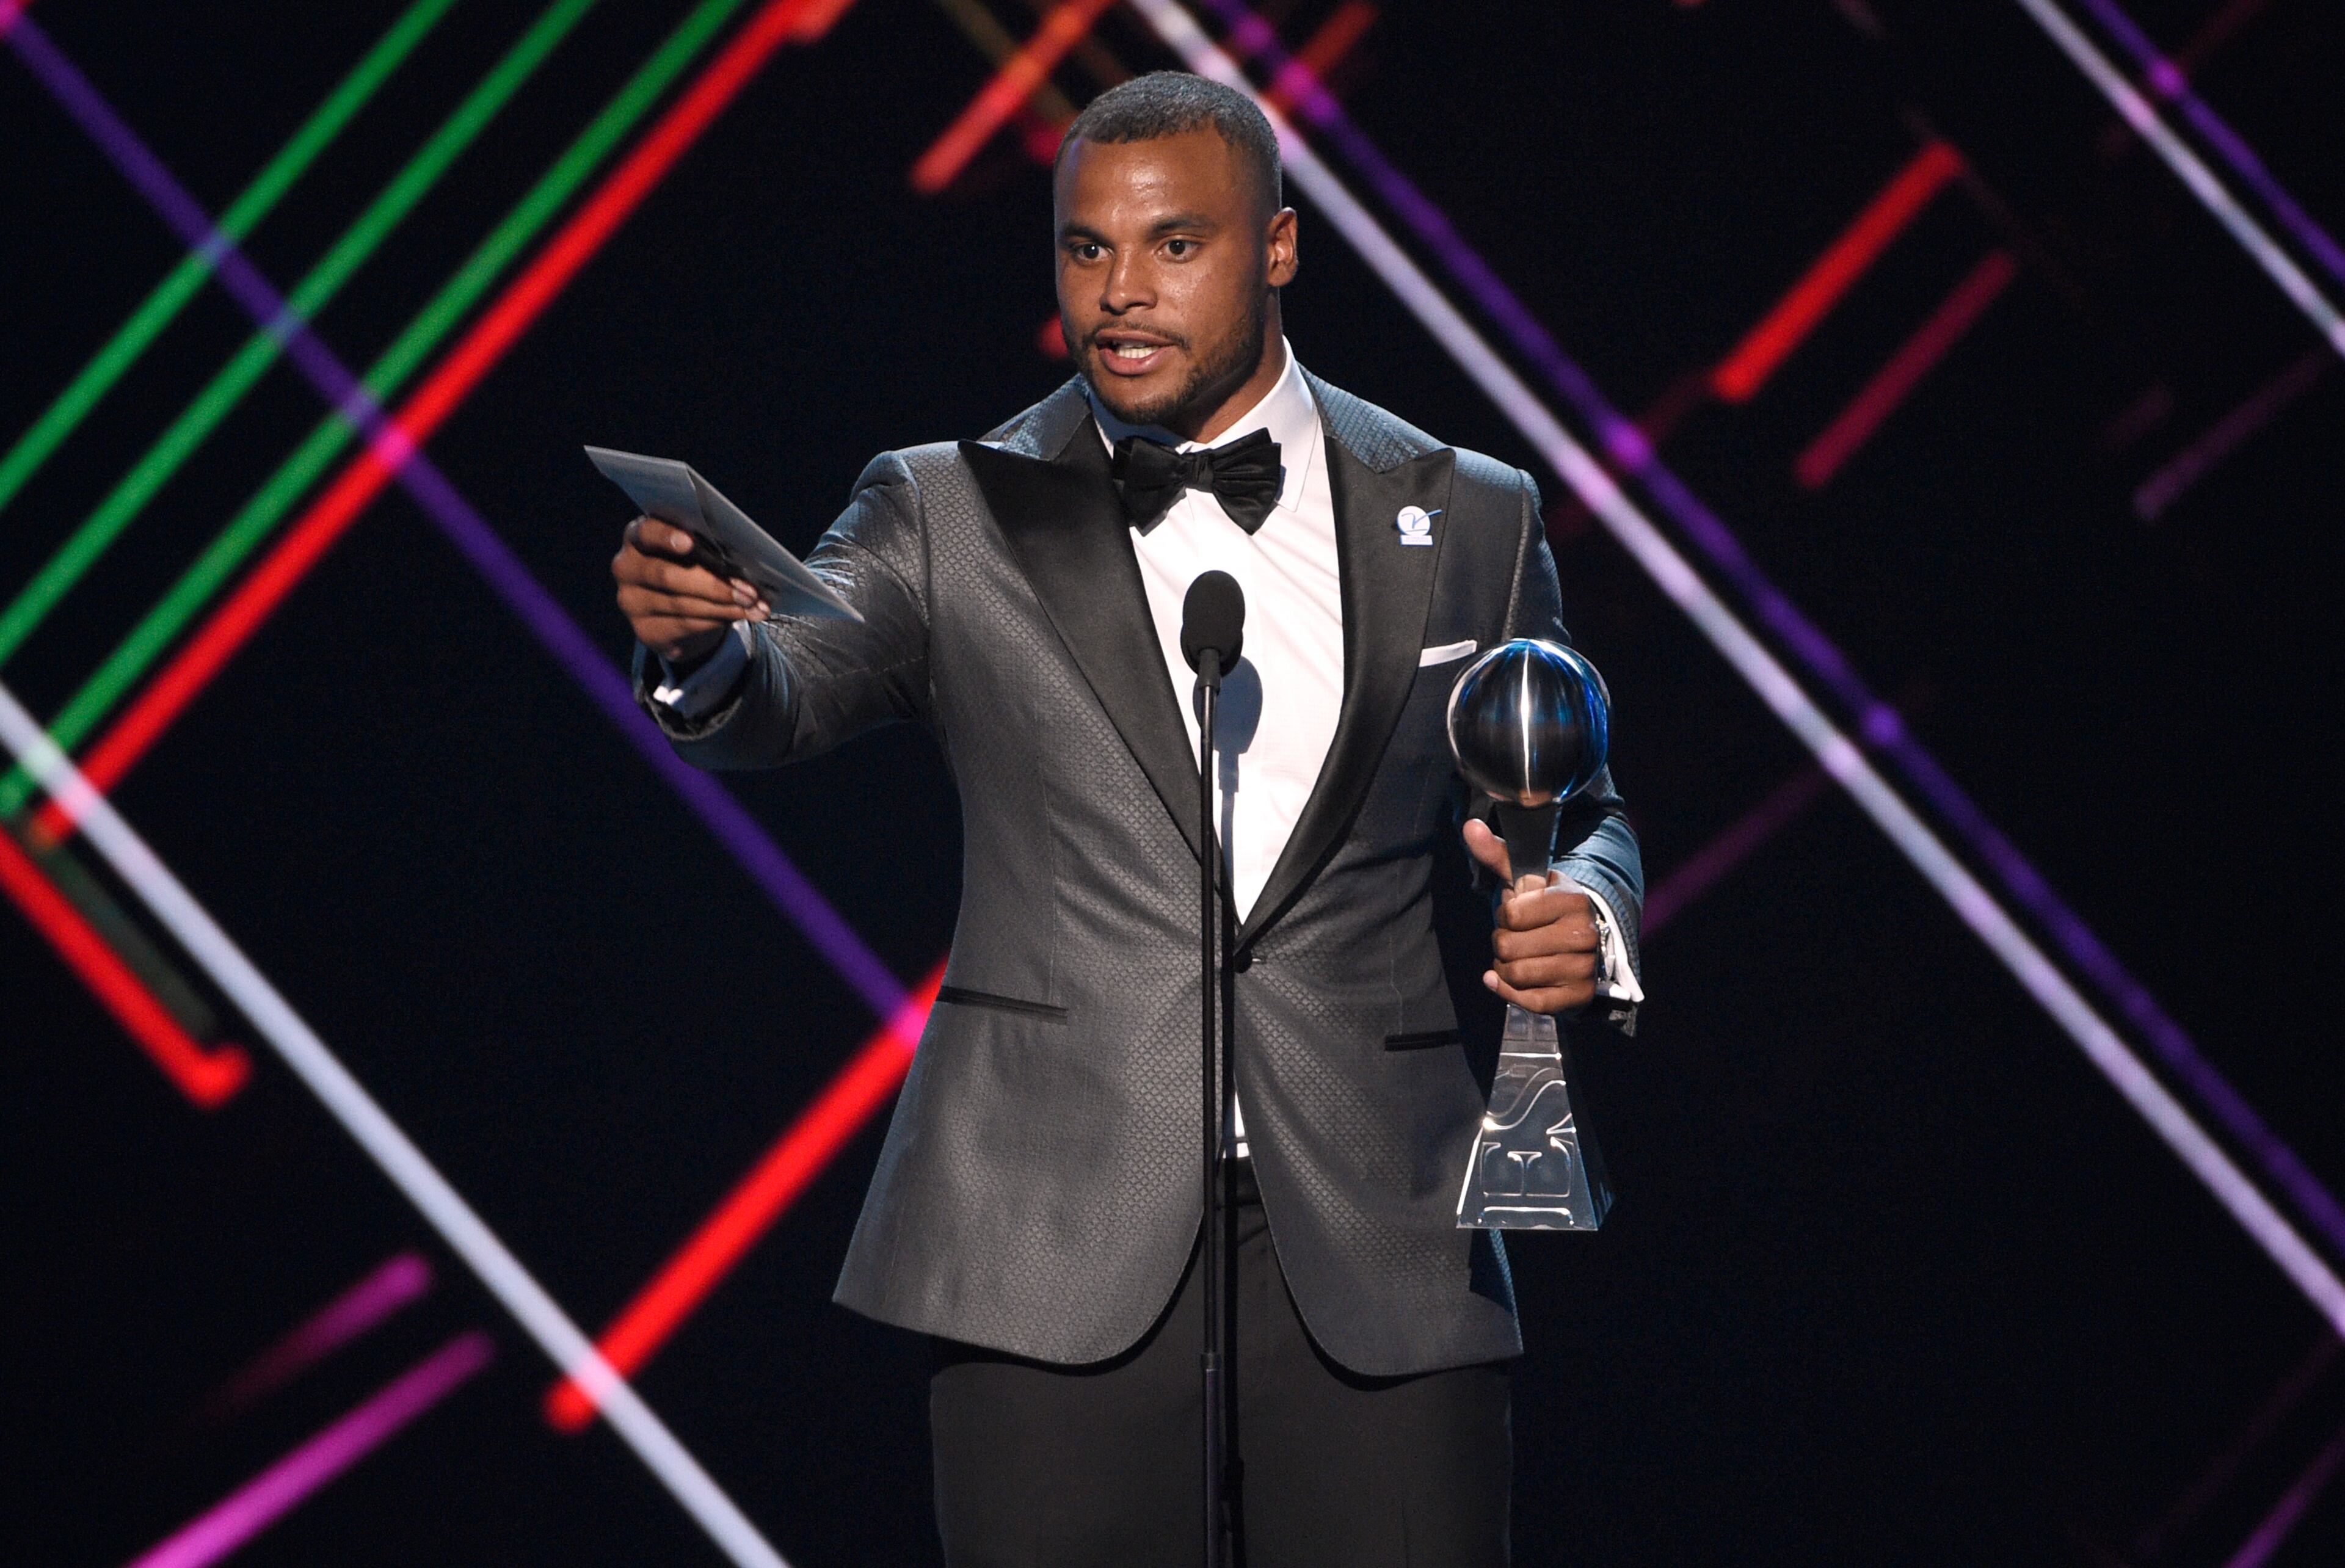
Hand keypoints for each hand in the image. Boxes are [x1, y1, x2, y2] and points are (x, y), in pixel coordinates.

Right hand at [612, 517, 767, 663]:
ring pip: (682, 604)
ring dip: (723, 606)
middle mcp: (626, 567)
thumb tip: (744, 561)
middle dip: (713, 584)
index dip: (666, 536)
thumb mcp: (694, 553)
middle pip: (668, 576)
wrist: (672, 611)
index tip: (690, 542)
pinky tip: (740, 615)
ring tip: (753, 605)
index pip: (646, 532)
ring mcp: (631, 602)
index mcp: (637, 537)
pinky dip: (718, 620)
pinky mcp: (644, 630)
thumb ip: (706, 549)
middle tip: (748, 591)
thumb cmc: (688, 567)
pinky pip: (685, 625)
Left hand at [1462, 817, 1601, 1014]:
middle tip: (1516, 938)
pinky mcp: (1579, 995)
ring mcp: (1583, 967)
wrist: (1584, 941)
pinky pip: (1530, 1001)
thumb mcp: (1524, 879)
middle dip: (1501, 943)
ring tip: (1515, 957)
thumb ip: (1496, 853)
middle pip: (1508, 947)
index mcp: (1571, 899)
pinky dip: (1509, 993)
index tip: (1516, 914)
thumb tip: (1469, 826)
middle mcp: (1583, 933)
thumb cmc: (1546, 909)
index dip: (1503, 916)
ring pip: (1516, 974)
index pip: (1510, 914)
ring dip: (1504, 968)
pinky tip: (1503, 981)